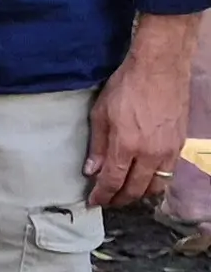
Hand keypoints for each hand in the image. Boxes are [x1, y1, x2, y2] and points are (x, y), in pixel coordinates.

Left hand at [87, 36, 190, 207]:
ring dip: (140, 194)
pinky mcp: (180, 145)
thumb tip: (91, 171)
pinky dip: (156, 181)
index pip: (113, 181)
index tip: (93, 202)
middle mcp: (150, 154)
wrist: (160, 69)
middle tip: (109, 201)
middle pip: (136, 189)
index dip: (102, 195)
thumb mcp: (100, 113)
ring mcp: (169, 151)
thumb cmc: (126, 86)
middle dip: (120, 199)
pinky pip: (168, 173)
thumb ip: (97, 145)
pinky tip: (146, 179)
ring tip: (126, 194)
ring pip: (156, 186)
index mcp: (126, 146)